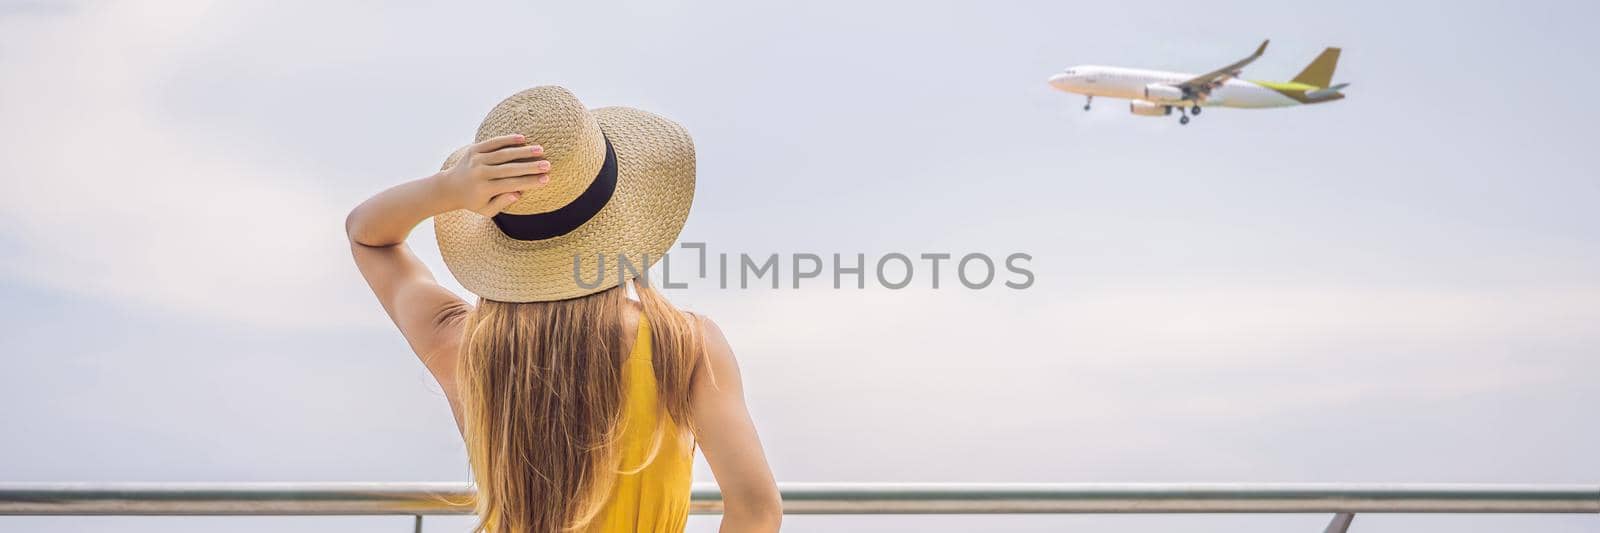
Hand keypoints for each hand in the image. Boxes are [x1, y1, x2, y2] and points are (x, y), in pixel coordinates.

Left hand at [433, 134, 550, 215]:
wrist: (450, 187)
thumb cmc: (473, 201)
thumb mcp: (486, 211)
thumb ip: (502, 203)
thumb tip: (518, 193)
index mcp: (484, 189)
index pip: (511, 184)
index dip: (530, 182)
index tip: (546, 179)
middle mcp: (480, 173)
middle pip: (510, 168)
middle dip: (530, 166)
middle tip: (548, 165)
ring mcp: (476, 159)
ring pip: (503, 153)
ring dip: (523, 151)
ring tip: (540, 149)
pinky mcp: (474, 149)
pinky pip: (493, 142)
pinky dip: (507, 139)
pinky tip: (522, 138)